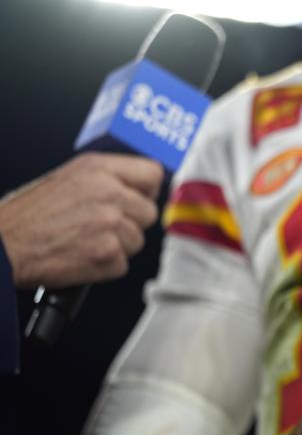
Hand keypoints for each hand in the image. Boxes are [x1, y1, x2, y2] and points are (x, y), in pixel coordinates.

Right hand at [0, 152, 163, 287]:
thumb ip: (108, 178)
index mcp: (99, 169)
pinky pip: (123, 264)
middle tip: (101, 226)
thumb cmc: (29, 215)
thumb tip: (139, 187)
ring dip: (118, 246)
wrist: (4, 245)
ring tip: (86, 240)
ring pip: (138, 240)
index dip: (148, 190)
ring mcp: (110, 224)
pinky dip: (106, 265)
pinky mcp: (107, 254)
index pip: (153, 173)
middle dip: (131, 223)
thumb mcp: (69, 178)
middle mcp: (109, 193)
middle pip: (149, 212)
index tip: (140, 198)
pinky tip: (82, 255)